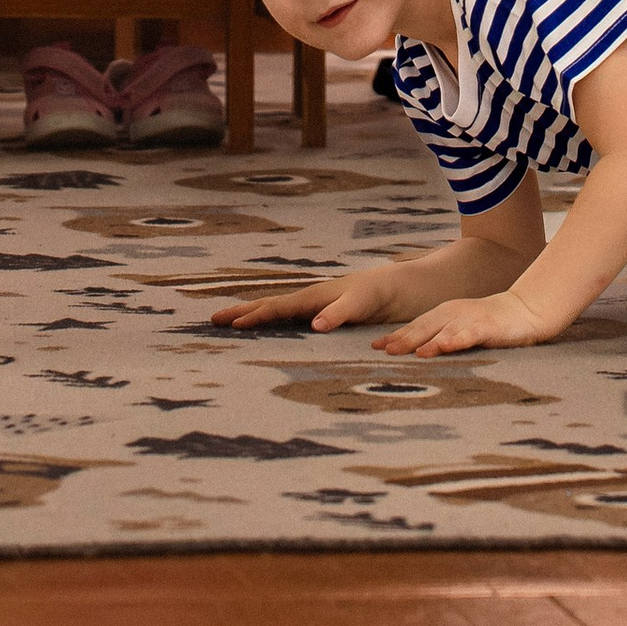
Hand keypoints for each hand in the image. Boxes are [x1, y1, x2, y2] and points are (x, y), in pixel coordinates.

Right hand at [210, 267, 402, 333]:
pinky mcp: (333, 320)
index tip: (228, 324)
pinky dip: (279, 327)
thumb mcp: (367, 302)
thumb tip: (315, 326)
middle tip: (213, 320)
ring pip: (282, 315)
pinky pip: (298, 324)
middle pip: (272, 307)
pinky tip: (275, 337)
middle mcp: (315, 301)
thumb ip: (342, 311)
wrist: (413, 288)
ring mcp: (322, 310)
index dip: (254, 316)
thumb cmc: (389, 292)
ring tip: (235, 326)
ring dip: (258, 319)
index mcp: (318, 296)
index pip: (278, 307)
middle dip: (244, 313)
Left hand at [378, 288, 565, 355]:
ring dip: (427, 341)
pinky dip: (457, 340)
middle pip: (424, 327)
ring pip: (444, 330)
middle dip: (403, 339)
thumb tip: (415, 354)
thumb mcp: (460, 329)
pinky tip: (447, 347)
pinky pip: (470, 334)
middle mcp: (453, 314)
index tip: (374, 346)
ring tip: (411, 353)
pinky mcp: (487, 326)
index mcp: (444, 314)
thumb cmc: (489, 324)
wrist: (524, 311)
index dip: (395, 335)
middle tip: (384, 350)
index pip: (415, 326)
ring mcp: (470, 319)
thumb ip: (440, 338)